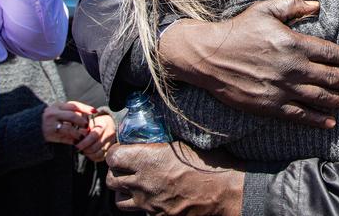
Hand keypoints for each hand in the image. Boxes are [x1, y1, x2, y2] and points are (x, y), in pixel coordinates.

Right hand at [42, 101, 95, 144]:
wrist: (30, 128)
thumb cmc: (48, 119)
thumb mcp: (57, 111)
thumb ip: (69, 111)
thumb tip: (87, 114)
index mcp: (57, 106)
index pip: (74, 105)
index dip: (85, 108)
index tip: (94, 111)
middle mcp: (53, 114)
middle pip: (73, 116)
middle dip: (83, 122)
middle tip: (88, 126)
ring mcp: (50, 125)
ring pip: (69, 129)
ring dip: (78, 133)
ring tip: (83, 136)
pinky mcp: (49, 135)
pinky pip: (64, 138)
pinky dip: (72, 140)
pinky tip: (76, 142)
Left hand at [76, 113, 116, 161]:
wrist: (110, 124)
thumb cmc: (97, 122)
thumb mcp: (91, 121)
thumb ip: (84, 127)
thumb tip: (78, 134)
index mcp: (104, 126)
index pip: (94, 136)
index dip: (84, 143)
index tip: (76, 145)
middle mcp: (109, 135)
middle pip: (95, 147)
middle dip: (85, 150)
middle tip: (78, 149)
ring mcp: (111, 143)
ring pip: (99, 154)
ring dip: (89, 154)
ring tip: (83, 151)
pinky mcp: (111, 149)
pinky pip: (101, 157)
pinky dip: (94, 157)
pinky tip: (89, 153)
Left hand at [106, 141, 243, 215]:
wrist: (226, 193)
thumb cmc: (211, 164)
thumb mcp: (186, 144)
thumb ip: (164, 142)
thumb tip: (158, 131)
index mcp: (148, 160)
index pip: (113, 156)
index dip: (117, 151)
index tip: (124, 148)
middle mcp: (143, 183)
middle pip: (111, 180)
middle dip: (117, 171)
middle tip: (128, 165)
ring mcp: (148, 204)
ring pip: (120, 201)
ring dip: (125, 190)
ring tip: (137, 184)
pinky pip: (141, 212)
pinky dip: (143, 205)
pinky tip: (156, 197)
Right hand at [159, 0, 338, 128]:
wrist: (209, 55)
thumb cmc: (238, 29)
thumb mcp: (265, 9)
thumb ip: (293, 5)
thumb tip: (317, 4)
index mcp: (294, 43)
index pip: (331, 52)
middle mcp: (293, 67)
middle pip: (331, 77)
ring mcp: (283, 89)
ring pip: (320, 97)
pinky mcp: (270, 106)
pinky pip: (300, 115)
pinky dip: (317, 119)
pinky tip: (330, 122)